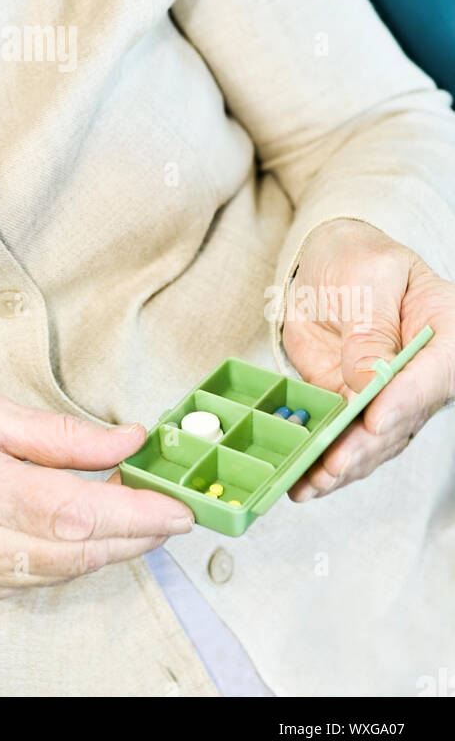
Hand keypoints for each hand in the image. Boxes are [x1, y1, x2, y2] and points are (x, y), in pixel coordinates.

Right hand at [0, 395, 193, 596]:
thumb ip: (60, 434)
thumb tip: (126, 442)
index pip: (71, 509)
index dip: (134, 513)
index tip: (176, 506)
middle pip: (81, 548)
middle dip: (141, 532)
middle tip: (175, 507)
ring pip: (73, 568)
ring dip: (120, 544)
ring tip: (146, 510)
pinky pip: (54, 576)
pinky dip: (87, 554)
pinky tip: (104, 529)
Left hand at [282, 218, 454, 502]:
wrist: (330, 264)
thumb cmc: (358, 258)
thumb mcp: (365, 277)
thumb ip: (369, 328)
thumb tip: (368, 381)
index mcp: (444, 329)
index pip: (435, 371)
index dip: (406, 400)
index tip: (375, 420)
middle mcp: (425, 372)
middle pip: (405, 417)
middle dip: (366, 445)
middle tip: (333, 463)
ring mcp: (392, 396)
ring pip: (375, 440)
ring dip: (343, 464)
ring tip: (311, 481)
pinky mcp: (357, 408)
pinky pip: (346, 440)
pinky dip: (323, 462)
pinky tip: (300, 481)